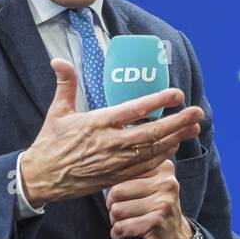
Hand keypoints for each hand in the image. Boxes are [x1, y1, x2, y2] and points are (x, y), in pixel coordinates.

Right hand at [19, 58, 202, 205]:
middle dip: (178, 122)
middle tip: (197, 113)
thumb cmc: (50, 143)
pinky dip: (162, 156)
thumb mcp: (57, 111)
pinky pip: (145, 166)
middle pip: (152, 132)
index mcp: (98, 123)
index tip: (177, 94)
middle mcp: (110, 143)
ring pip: (153, 150)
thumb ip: (65, 84)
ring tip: (194, 128)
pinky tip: (174, 147)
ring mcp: (116, 162)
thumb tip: (59, 60)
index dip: (159, 101)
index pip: (135, 110)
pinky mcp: (117, 177)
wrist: (41, 178)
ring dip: (176, 139)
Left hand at [105, 159, 193, 238]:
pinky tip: (128, 235)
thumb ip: (132, 176)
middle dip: (113, 206)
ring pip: (116, 211)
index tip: (125, 197)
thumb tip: (104, 176)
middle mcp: (166, 183)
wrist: (175, 237)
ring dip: (116, 222)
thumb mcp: (151, 186)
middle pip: (116, 192)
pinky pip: (121, 228)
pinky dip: (119, 235)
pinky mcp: (156, 222)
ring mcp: (163, 203)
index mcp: (163, 169)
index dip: (116, 188)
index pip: (122, 172)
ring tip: (129, 223)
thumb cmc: (156, 210)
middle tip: (125, 213)